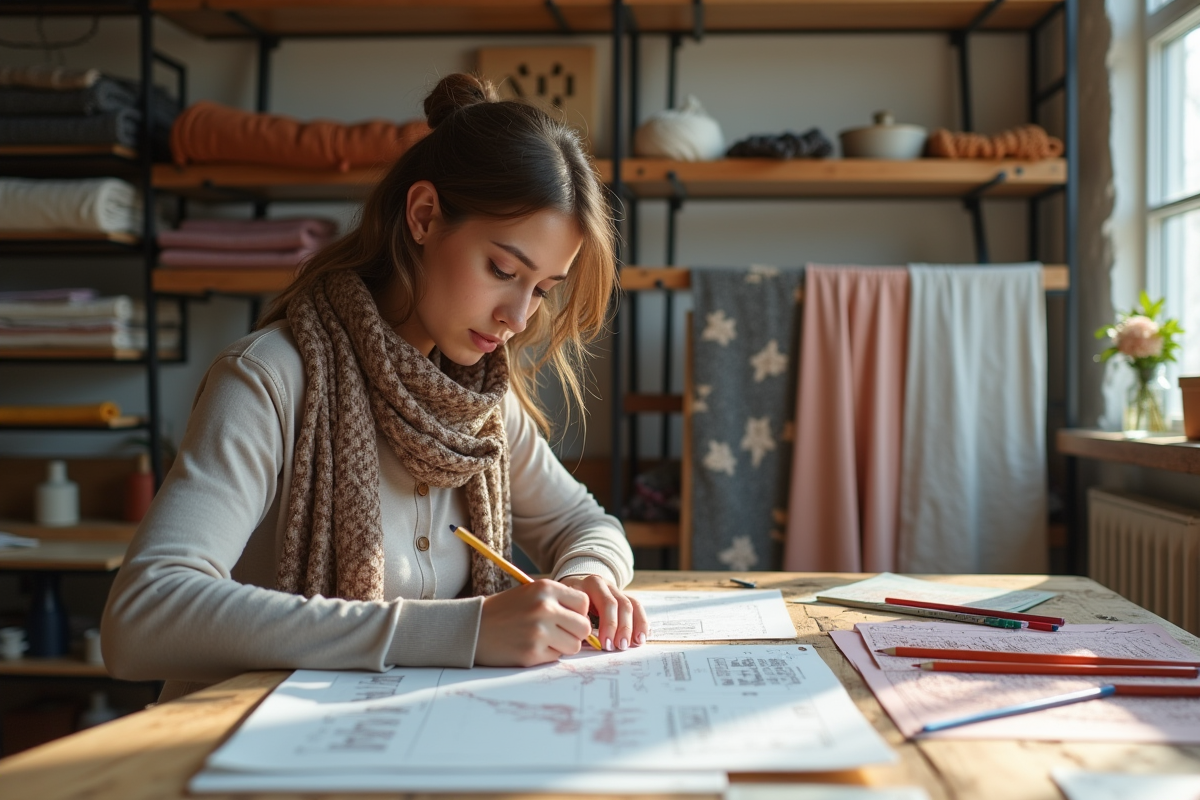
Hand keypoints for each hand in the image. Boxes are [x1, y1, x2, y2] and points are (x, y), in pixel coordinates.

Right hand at [475, 579, 591, 666]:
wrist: (473, 627)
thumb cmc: (505, 610)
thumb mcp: (531, 593)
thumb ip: (558, 601)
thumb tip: (588, 620)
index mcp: (546, 588)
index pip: (584, 602)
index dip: (578, 613)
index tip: (566, 617)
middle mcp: (545, 607)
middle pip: (584, 627)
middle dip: (575, 633)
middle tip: (558, 633)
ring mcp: (539, 631)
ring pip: (574, 646)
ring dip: (563, 646)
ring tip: (544, 640)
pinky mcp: (532, 652)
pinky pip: (556, 657)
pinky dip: (547, 655)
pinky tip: (531, 647)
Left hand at [558, 574, 648, 651]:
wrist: (572, 585)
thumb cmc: (567, 602)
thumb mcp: (566, 605)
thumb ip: (575, 617)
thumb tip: (586, 634)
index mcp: (591, 585)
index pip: (607, 603)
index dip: (609, 624)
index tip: (605, 644)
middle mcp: (606, 585)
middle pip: (621, 604)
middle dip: (622, 628)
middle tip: (620, 647)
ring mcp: (616, 590)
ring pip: (632, 605)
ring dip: (635, 626)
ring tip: (636, 643)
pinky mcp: (624, 597)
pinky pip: (637, 607)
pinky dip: (641, 622)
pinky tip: (642, 636)